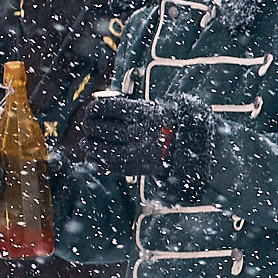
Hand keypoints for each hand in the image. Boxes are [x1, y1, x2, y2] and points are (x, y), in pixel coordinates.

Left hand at [81, 93, 210, 191]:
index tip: (91, 109)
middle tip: (87, 125)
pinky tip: (93, 160)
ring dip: (93, 147)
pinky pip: (116, 168)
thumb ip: (129, 110)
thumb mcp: (155, 109)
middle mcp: (143, 133)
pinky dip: (100, 164)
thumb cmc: (168, 124)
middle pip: (108, 130)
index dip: (97, 109)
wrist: (191, 144)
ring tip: (86, 143)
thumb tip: (97, 109)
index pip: (112, 109)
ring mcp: (141, 152)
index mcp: (146, 114)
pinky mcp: (141, 167)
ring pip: (108, 151)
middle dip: (92, 127)